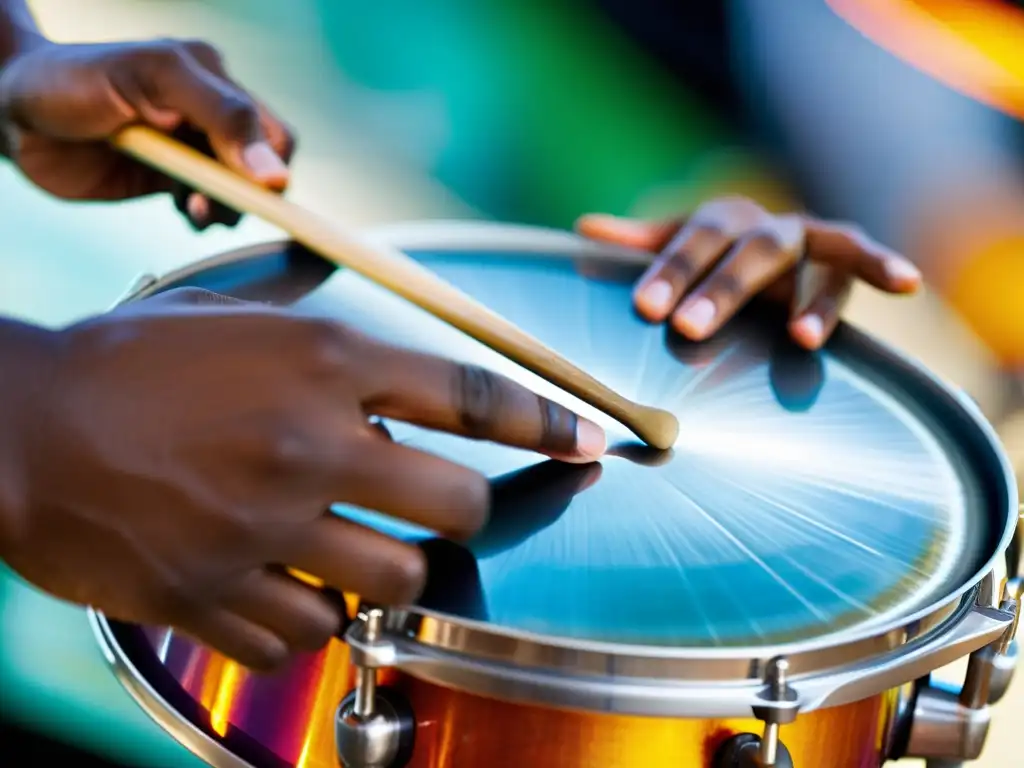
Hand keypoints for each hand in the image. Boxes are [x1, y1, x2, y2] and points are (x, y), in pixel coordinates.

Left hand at [0, 38, 292, 228]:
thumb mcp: (155, 79)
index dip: (271, 169)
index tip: (257, 196)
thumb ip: (222, 115)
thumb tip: (276, 175)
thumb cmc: (73, 78)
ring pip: (240, 194)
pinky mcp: (169, 180)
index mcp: (213, 78)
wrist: (12, 113)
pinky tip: (179, 210)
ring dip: (224, 209)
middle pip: (264, 168)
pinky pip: (210, 208)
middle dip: (245, 194)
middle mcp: (208, 115)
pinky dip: (203, 217)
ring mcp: (189, 150)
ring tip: (189, 208)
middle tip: (205, 202)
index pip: (274, 133)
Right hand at [0, 289, 604, 669]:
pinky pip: (310, 635)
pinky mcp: (213, 594)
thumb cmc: (129, 361)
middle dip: (460, 512)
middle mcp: (305, 443)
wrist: (18, 425)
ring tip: (343, 548)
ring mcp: (262, 526)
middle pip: (457, 506)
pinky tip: (277, 584)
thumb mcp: (238, 319)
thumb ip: (326, 345)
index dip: (547, 421)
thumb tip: (396, 375)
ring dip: (386, 571)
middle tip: (431, 506)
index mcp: (320, 361)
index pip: (471, 393)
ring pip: (395, 581)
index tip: (589, 442)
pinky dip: (309, 619)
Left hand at [577, 197, 921, 349]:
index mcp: (718, 219)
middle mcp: (765, 225)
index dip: (671, 271)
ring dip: (810, 296)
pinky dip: (885, 267)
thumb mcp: (672, 249)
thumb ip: (638, 245)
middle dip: (722, 290)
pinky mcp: (843, 260)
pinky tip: (908, 283)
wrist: (763, 251)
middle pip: (749, 251)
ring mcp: (808, 241)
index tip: (646, 308)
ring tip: (801, 335)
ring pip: (812, 257)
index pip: (691, 240)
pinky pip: (864, 262)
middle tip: (689, 330)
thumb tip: (583, 228)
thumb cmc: (709, 258)